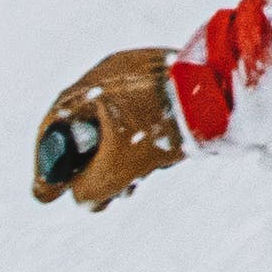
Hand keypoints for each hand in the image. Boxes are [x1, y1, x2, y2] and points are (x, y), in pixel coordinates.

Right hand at [31, 48, 184, 209]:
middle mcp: (110, 73)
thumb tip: (81, 198)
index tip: (48, 193)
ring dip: (119, 158)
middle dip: (90, 168)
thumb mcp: (119, 168)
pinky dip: (142, 140)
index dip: (49, 165)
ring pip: (118, 123)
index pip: (54, 128)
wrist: (223, 92)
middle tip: (95, 197)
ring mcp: (140, 72)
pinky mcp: (168, 78)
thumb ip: (90, 189)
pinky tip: (157, 163)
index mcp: (90, 87)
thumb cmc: (165, 124)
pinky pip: (144, 113)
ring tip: (129, 187)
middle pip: (87, 127)